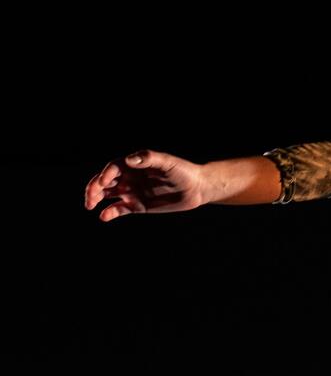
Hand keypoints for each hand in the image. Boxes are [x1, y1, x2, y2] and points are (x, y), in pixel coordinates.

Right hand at [83, 150, 206, 220]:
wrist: (196, 188)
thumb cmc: (183, 171)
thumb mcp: (168, 162)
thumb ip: (149, 158)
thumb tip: (129, 159)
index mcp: (134, 165)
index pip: (113, 168)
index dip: (105, 174)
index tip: (103, 182)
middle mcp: (130, 177)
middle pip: (105, 181)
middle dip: (94, 188)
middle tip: (90, 198)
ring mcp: (133, 192)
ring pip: (108, 195)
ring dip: (97, 199)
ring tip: (90, 205)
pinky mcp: (138, 206)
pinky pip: (120, 209)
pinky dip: (110, 212)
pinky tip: (104, 216)